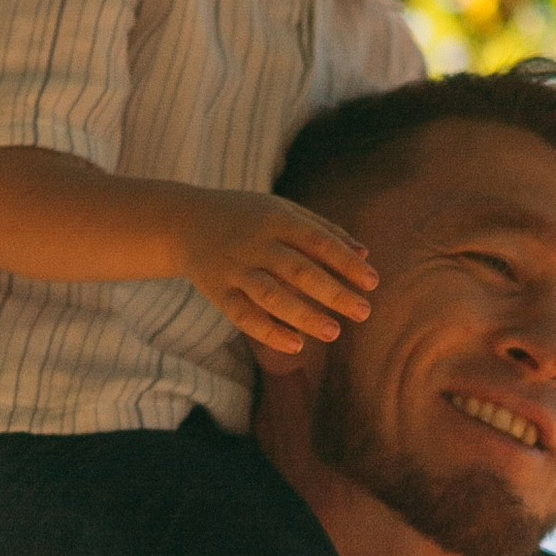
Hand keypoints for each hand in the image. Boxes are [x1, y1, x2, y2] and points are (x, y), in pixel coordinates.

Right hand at [177, 190, 376, 355]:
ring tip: (333, 332)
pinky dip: (268, 331)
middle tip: (364, 312)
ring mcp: (234, 269)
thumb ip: (324, 230)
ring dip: (303, 315)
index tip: (373, 283)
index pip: (318, 242)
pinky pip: (243, 315)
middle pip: (299, 270)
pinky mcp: (217, 292)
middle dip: (333, 292)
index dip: (345, 263)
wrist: (183, 221)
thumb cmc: (246, 216)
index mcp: (276, 219)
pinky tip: (296, 345)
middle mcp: (256, 243)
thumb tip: (365, 255)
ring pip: (271, 296)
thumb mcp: (283, 211)